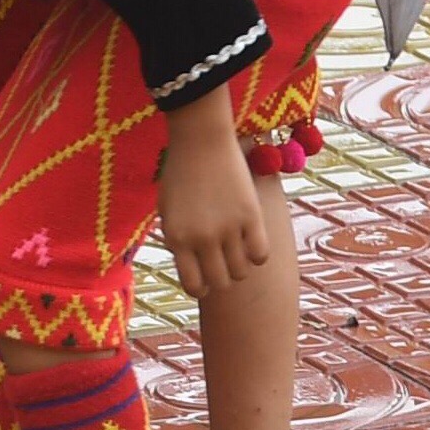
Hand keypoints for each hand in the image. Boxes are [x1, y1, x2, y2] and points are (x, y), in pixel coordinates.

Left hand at [156, 95, 267, 300]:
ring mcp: (228, 229)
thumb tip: (193, 268)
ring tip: (235, 250)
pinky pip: (261, 254)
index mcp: (176, 238)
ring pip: (242, 272)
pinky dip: (258, 254)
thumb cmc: (180, 175)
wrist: (200, 141)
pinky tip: (251, 240)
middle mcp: (202, 238)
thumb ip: (178, 240)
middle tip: (222, 264)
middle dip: (222, 278)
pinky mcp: (251, 217)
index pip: (193, 285)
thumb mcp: (168, 210)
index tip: (205, 282)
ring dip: (240, 266)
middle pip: (221, 282)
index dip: (201, 288)